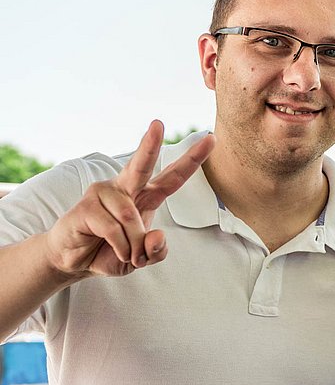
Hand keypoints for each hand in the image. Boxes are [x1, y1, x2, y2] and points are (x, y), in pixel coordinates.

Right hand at [43, 121, 214, 279]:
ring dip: (132, 244)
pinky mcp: (86, 206)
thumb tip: (157, 235)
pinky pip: (113, 229)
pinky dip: (119, 246)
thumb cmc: (111, 251)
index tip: (210, 139)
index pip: (173, 177)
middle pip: (142, 165)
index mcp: (146, 196)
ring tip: (125, 252)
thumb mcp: (143, 258)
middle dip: (150, 145)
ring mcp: (103, 194)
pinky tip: (107, 246)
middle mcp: (125, 188)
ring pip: (130, 217)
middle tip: (158, 123)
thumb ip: (156, 251)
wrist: (75, 261)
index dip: (192, 159)